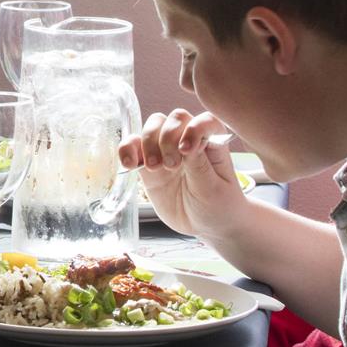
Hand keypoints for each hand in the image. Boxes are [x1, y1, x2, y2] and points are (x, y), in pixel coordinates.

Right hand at [116, 109, 247, 239]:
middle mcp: (189, 140)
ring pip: (152, 127)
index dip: (194, 129)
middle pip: (174, 120)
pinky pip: (132, 146)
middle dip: (168, 138)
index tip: (186, 150)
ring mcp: (167, 150)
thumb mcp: (213, 190)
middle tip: (171, 165)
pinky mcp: (148, 163)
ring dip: (148, 143)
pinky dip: (126, 149)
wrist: (205, 227)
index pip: (204, 121)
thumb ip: (199, 165)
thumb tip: (184, 142)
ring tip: (153, 168)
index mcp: (212, 143)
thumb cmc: (219, 206)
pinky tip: (129, 164)